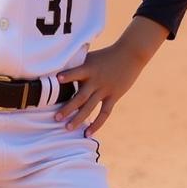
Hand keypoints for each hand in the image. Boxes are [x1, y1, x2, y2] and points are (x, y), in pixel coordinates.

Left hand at [55, 17, 167, 135]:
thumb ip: (77, 66)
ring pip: (90, 107)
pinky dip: (96, 124)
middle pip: (80, 97)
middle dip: (68, 108)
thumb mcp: (90, 57)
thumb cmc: (106, 55)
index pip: (76, 73)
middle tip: (56, 118)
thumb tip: (57, 73)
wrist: (130, 54)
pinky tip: (88, 133)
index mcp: (88, 68)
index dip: (67, 76)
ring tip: (67, 128)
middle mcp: (95, 80)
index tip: (56, 79)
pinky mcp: (113, 96)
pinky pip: (104, 113)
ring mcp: (105, 90)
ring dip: (78, 119)